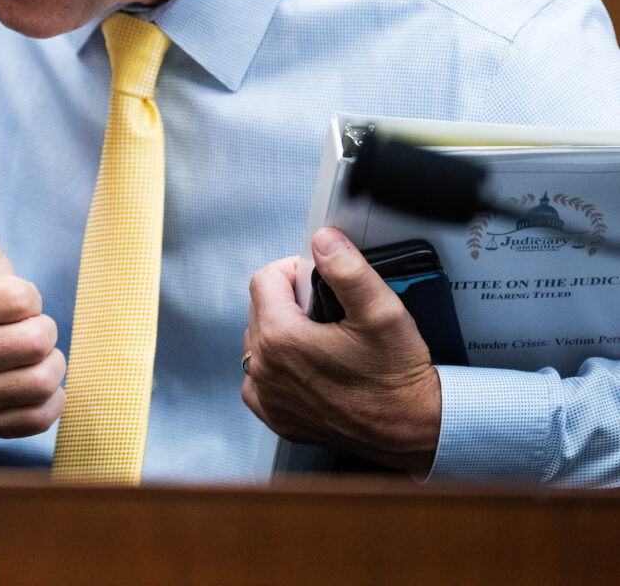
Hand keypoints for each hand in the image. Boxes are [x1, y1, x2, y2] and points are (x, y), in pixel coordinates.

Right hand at [0, 186, 64, 437]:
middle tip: (23, 330)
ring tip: (30, 357)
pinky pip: (42, 417)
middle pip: (39, 341)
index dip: (28, 297)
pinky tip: (31, 385)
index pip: (25, 299)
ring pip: (44, 381)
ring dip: (49, 366)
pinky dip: (49, 400)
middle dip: (42, 331)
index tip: (12, 302)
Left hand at [241, 227, 441, 475]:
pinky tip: (306, 367)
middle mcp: (265, 369)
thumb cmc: (399, 380)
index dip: (292, 271)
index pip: (264, 280)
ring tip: (320, 338)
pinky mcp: (277, 417)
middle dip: (288, 302)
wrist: (414, 431)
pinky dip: (277, 369)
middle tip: (326, 311)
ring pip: (258, 343)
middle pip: (260, 310)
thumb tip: (324, 241)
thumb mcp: (381, 312)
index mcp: (281, 338)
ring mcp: (269, 396)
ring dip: (281, 333)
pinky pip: (260, 380)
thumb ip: (348, 269)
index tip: (316, 279)